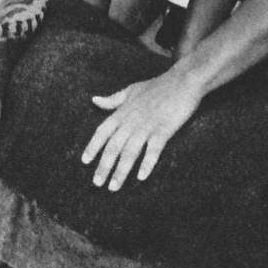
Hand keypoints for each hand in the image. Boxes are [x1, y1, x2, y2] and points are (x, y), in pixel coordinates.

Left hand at [81, 69, 203, 190]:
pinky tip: (141, 177)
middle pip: (114, 146)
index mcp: (123, 112)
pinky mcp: (164, 130)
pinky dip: (147, 163)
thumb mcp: (131, 90)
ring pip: (130, 151)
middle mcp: (131, 120)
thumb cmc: (157, 86)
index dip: (93, 146)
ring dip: (121, 170)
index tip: (84, 161)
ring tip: (114, 187)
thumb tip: (94, 100)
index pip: (102, 131)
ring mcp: (147, 126)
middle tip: (97, 183)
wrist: (182, 81)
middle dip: (104, 166)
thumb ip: (113, 100)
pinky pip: (153, 150)